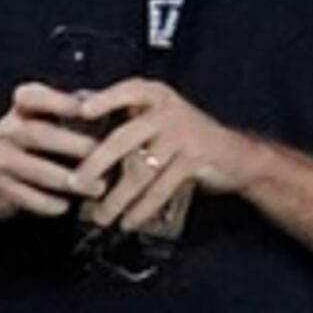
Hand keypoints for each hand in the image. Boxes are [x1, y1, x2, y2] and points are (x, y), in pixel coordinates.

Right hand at [0, 82, 114, 226]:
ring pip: (33, 169)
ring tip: (97, 188)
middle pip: (37, 134)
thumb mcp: (53, 120)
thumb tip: (122, 107)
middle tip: (101, 154)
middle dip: (71, 144)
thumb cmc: (40, 144)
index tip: (87, 109)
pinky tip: (68, 206)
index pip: (32, 96)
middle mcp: (6, 130)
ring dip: (66, 179)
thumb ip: (81, 112)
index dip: (59, 102)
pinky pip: (25, 197)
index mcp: (21, 108)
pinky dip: (48, 203)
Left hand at [75, 78, 260, 236]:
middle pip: (125, 137)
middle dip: (96, 163)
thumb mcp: (158, 115)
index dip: (105, 99)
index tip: (81, 110)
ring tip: (101, 217)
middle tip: (74, 182)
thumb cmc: (186, 135)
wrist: (238, 156)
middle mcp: (169, 111)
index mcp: (156, 95)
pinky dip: (142, 208)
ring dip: (117, 198)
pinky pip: (161, 188)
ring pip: (141, 170)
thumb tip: (77, 101)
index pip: (128, 91)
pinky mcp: (195, 160)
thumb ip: (123, 110)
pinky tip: (128, 221)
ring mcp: (183, 135)